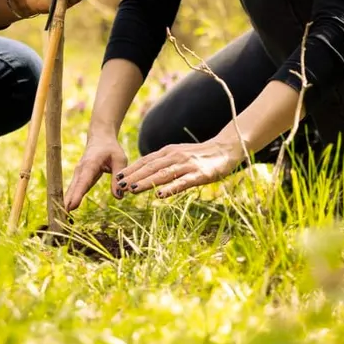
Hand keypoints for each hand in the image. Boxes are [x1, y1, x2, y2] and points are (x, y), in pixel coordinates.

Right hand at [64, 134, 128, 210]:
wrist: (100, 138)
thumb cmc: (111, 148)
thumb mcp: (120, 160)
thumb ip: (118, 177)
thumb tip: (119, 197)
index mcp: (91, 164)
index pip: (83, 182)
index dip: (77, 195)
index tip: (71, 207)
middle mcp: (81, 169)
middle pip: (73, 188)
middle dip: (67, 202)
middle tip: (62, 217)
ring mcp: (78, 173)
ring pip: (71, 190)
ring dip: (66, 202)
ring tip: (61, 217)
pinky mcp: (79, 177)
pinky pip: (74, 189)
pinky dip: (70, 199)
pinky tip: (67, 210)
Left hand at [115, 137, 246, 199]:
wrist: (226, 148)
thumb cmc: (201, 155)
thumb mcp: (180, 155)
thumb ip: (165, 162)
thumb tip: (146, 172)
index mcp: (169, 152)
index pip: (146, 161)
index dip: (132, 169)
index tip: (118, 178)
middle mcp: (175, 156)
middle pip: (151, 167)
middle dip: (134, 176)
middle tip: (119, 186)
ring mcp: (187, 165)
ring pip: (163, 174)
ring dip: (146, 182)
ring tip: (133, 190)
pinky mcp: (199, 174)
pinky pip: (182, 182)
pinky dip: (170, 188)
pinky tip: (160, 195)